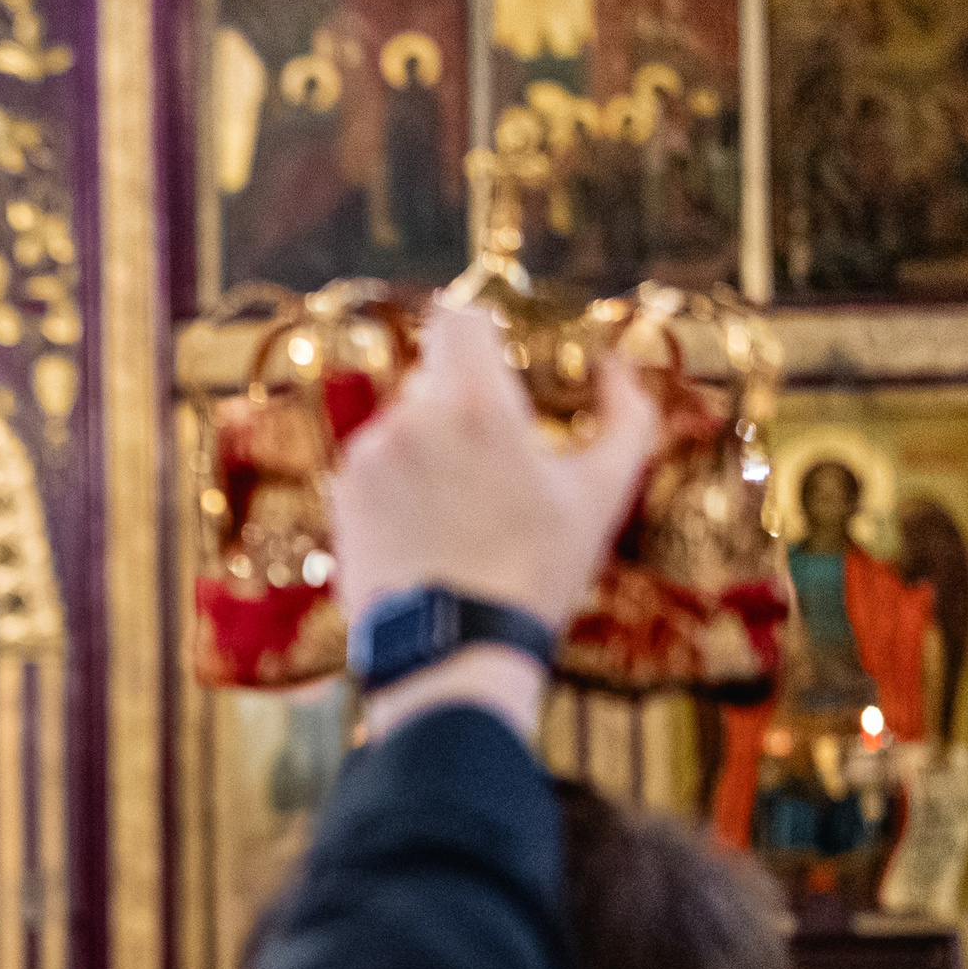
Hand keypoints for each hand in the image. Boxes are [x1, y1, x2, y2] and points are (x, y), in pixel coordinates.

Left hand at [333, 304, 658, 739]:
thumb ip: (626, 413)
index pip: (458, 316)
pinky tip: (428, 534)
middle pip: (433, 379)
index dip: (479, 330)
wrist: (456, 652)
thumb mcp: (604, 493)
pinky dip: (398, 488)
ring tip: (461, 514)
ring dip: (430, 451)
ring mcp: (366, 459)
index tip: (496, 358)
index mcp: (472, 403)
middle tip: (492, 464)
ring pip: (403, 427)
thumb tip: (616, 365)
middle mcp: (408, 419)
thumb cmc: (537, 573)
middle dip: (461, 407)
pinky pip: (375, 469)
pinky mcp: (341, 498)